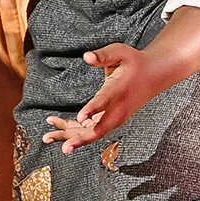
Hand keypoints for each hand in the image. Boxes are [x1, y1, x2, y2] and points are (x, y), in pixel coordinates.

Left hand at [43, 43, 160, 151]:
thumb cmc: (135, 62)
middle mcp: (118, 108)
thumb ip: (103, 55)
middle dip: (81, 139)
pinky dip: (72, 128)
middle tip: (65, 148)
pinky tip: (54, 124)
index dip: (93, 110)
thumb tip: (86, 57)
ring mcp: (115, 117)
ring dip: (70, 136)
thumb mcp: (121, 52)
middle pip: (100, 129)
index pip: (105, 101)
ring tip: (46, 137)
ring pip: (92, 132)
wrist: (153, 75)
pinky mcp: (110, 119)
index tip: (81, 117)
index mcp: (119, 90)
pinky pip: (90, 128)